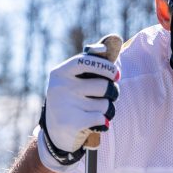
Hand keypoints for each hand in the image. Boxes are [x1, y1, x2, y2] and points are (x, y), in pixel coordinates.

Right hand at [37, 47, 120, 172]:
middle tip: (108, 96)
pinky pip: (102, 118)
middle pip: (104, 86)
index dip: (106, 67)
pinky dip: (104, 122)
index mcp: (61, 72)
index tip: (116, 74)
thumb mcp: (77, 80)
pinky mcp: (71, 123)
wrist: (56, 134)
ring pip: (105, 104)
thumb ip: (94, 61)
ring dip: (108, 110)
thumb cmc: (73, 100)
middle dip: (113, 92)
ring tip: (96, 112)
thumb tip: (115, 38)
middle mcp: (60, 86)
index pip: (86, 61)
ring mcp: (64, 105)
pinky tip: (95, 124)